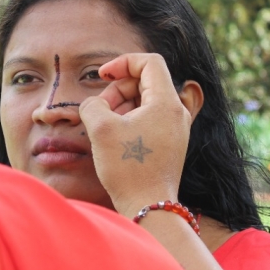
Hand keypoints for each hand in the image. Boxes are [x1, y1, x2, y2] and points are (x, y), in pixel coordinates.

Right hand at [79, 53, 191, 218]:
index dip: (123, 62)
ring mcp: (175, 129)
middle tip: (99, 110)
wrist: (148, 207)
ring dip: (120, 106)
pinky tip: (113, 138)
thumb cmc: (128, 168)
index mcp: (166, 103)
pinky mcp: (169, 143)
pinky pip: (148, 119)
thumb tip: (96, 104)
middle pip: (145, 82)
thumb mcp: (101, 128)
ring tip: (103, 127)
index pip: (149, 62)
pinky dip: (129, 120)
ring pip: (145, 101)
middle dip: (117, 90)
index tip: (103, 75)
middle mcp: (176, 113)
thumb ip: (93, 104)